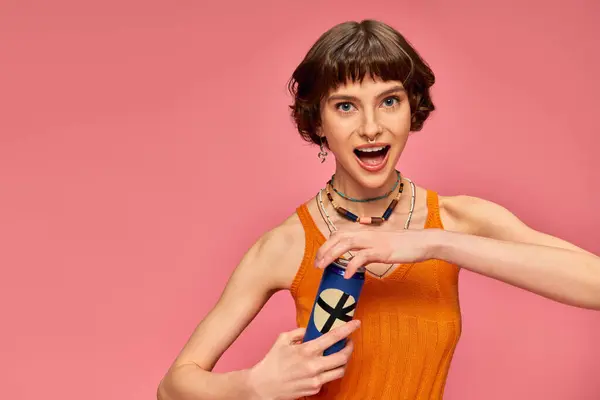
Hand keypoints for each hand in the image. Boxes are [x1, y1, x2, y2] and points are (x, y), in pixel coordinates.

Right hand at [247, 320, 359, 398]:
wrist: (264, 386)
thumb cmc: (272, 361)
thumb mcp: (282, 339)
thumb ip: (299, 332)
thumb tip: (312, 329)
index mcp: (306, 350)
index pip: (333, 337)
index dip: (347, 329)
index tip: (356, 323)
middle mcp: (314, 365)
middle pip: (343, 357)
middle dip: (350, 348)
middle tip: (349, 342)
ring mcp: (315, 379)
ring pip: (340, 370)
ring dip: (343, 361)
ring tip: (340, 354)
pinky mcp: (315, 389)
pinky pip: (328, 379)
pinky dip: (329, 371)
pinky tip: (323, 367)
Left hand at [315, 228, 443, 277]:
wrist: (423, 242)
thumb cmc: (404, 245)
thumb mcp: (382, 246)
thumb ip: (368, 251)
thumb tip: (357, 261)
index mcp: (366, 232)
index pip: (340, 233)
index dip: (327, 244)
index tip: (320, 256)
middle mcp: (366, 233)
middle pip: (338, 237)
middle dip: (324, 249)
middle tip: (316, 264)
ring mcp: (373, 241)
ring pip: (345, 244)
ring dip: (331, 255)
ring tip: (322, 267)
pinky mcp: (381, 251)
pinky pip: (362, 257)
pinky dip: (351, 265)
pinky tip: (345, 275)